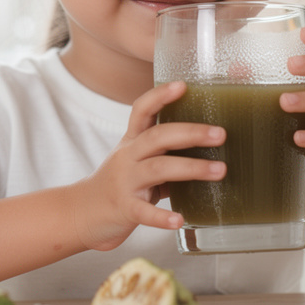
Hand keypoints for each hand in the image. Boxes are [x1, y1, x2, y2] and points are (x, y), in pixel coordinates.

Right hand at [71, 81, 223, 251]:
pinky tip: (179, 219)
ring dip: (191, 168)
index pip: (142, 110)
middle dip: (191, 133)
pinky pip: (144, 212)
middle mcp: (127, 157)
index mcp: (132, 142)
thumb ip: (165, 152)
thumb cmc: (120, 184)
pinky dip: (162, 216)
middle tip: (221, 134)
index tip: (183, 85)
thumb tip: (212, 145)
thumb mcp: (137, 160)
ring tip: (220, 171)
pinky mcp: (124, 208)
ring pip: (157, 169)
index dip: (160, 96)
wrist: (83, 213)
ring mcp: (124, 182)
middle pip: (158, 137)